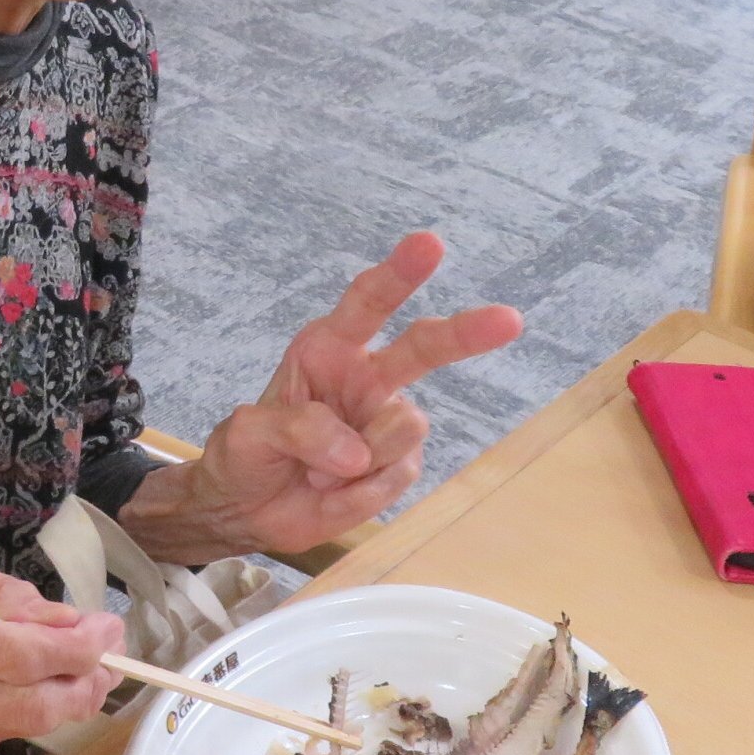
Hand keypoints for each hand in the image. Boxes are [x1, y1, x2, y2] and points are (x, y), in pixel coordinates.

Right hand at [0, 539, 120, 754]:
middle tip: (109, 655)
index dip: (73, 647)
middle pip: (24, 708)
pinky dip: (18, 711)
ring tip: (67, 661)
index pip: (11, 654)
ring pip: (16, 727)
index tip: (109, 629)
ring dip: (57, 696)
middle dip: (82, 684)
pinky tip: (10, 683)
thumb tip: (63, 620)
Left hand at [128, 233, 522, 561]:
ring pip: (404, 427)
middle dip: (466, 332)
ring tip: (317, 470)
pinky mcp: (397, 467)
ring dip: (359, 457)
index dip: (399, 273)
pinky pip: (396, 474)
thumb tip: (356, 453)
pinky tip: (332, 490)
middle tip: (509, 319)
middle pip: (424, 347)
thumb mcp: (248, 434)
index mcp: (327, 348)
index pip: (368, 302)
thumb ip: (297, 430)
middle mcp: (366, 377)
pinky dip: (359, 492)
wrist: (246, 510)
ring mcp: (386, 423)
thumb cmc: (245, 454)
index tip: (429, 245)